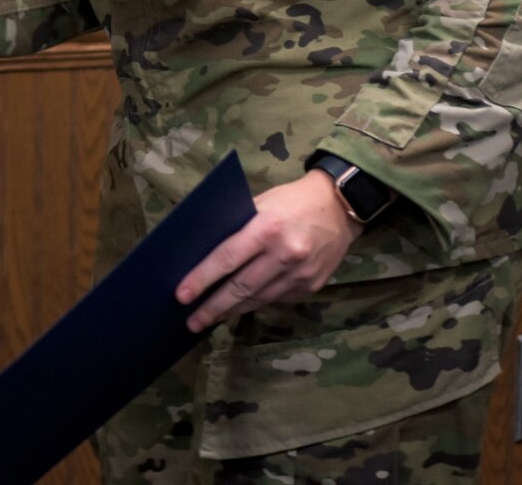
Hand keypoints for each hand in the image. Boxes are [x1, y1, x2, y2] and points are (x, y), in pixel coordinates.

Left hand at [175, 171, 362, 332]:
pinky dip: (257, 302)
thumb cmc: (292, 200)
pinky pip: (277, 299)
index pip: (227, 258)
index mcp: (267, 228)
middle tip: (192, 321)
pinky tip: (241, 307)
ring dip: (232, 311)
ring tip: (211, 319)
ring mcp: (300, 274)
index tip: (181, 295)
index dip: (202, 279)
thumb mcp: (262, 203)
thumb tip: (206, 253)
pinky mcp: (312, 286)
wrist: (340, 208)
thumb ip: (238, 227)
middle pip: (241, 287)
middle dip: (213, 307)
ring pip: (258, 299)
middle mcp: (284, 254)